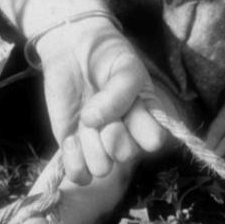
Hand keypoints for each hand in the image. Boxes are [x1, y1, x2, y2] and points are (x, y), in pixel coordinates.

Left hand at [32, 15, 168, 181]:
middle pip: (126, 156)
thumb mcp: (124, 67)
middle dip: (111, 133)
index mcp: (146, 117)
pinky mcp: (75, 151)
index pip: (154, 141)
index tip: (129, 108)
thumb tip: (95, 121)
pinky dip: (73, 159)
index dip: (140, 130)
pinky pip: (79, 175)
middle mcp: (126, 136)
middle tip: (99, 111)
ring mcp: (99, 145)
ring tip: (84, 120)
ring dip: (89, 144)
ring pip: (102, 168)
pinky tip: (70, 137)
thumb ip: (119, 93)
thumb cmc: (106, 55)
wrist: (73, 48)